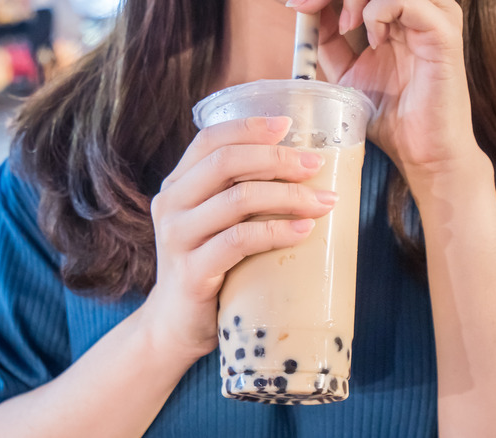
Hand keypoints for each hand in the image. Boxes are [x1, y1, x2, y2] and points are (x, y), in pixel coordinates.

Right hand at [141, 116, 336, 360]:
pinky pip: (238, 241)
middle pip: (226, 163)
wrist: (176, 325)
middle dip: (278, 159)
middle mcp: (171, 204)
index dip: (249, 127)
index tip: (289, 125)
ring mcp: (177, 238)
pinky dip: (276, 231)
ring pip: (237, 199)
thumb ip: (240, 194)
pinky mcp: (191, 272)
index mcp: (178, 185)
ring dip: (288, 196)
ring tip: (323, 202)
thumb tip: (304, 169)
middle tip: (316, 165)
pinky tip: (303, 230)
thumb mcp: (218, 223)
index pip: (210, 140)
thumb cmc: (210, 267)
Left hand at [290, 0, 480, 177]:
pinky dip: (379, 12)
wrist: (421, 154)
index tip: (295, 4)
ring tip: (347, 27)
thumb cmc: (392, 118)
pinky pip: (408, 0)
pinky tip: (374, 42)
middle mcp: (422, 8)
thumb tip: (305, 10)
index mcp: (401, 13)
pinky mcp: (444, 34)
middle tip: (309, 7)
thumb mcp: (348, 73)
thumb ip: (331, 42)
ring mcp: (436, 18)